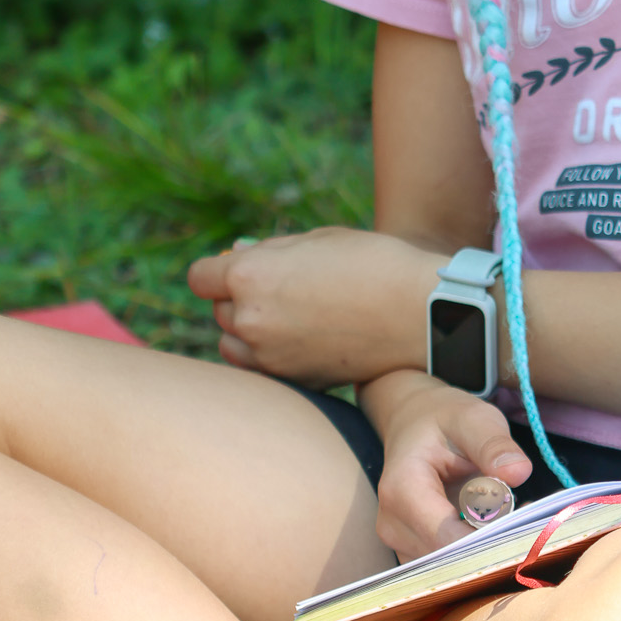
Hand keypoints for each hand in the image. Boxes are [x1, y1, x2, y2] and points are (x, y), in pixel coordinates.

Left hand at [186, 227, 436, 386]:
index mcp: (249, 275)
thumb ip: (269, 251)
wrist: (419, 311)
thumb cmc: (373, 262)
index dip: (218, 270)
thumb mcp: (316, 240)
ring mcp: (269, 357)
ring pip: (233, 345)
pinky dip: (272, 357)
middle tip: (284, 288)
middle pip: (218, 310)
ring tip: (291, 317)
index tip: (240, 268)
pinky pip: (262, 369)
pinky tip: (306, 340)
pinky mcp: (293, 381)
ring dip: (249, 332)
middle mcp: (250, 320)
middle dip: (240, 298)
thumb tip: (235, 256)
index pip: (200, 276)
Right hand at [360, 372, 532, 560]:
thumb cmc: (444, 420)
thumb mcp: (473, 419)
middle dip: (488, 545)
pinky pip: (447, 567)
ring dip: (483, 550)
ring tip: (507, 515)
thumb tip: (518, 472)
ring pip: (450, 568)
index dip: (486, 539)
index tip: (523, 524)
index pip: (445, 538)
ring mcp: (400, 542)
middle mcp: (392, 524)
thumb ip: (494, 445)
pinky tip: (492, 527)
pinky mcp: (412, 552)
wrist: (414, 422)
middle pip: (447, 558)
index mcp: (402, 489)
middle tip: (523, 517)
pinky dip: (474, 552)